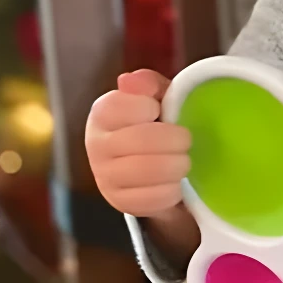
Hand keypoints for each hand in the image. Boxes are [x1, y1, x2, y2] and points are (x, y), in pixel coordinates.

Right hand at [85, 69, 191, 215]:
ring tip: (182, 161)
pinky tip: (174, 182)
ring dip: (178, 164)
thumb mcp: (157, 98)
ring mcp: (105, 177)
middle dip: (176, 139)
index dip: (148, 107)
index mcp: (103, 113)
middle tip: (185, 140)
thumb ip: (148, 85)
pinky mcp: (120, 202)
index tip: (159, 111)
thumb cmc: (155, 125)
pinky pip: (155, 197)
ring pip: (150, 170)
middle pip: (143, 139)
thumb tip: (131, 80)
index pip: (118, 106)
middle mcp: (97, 145)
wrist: (147, 169)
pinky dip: (173, 189)